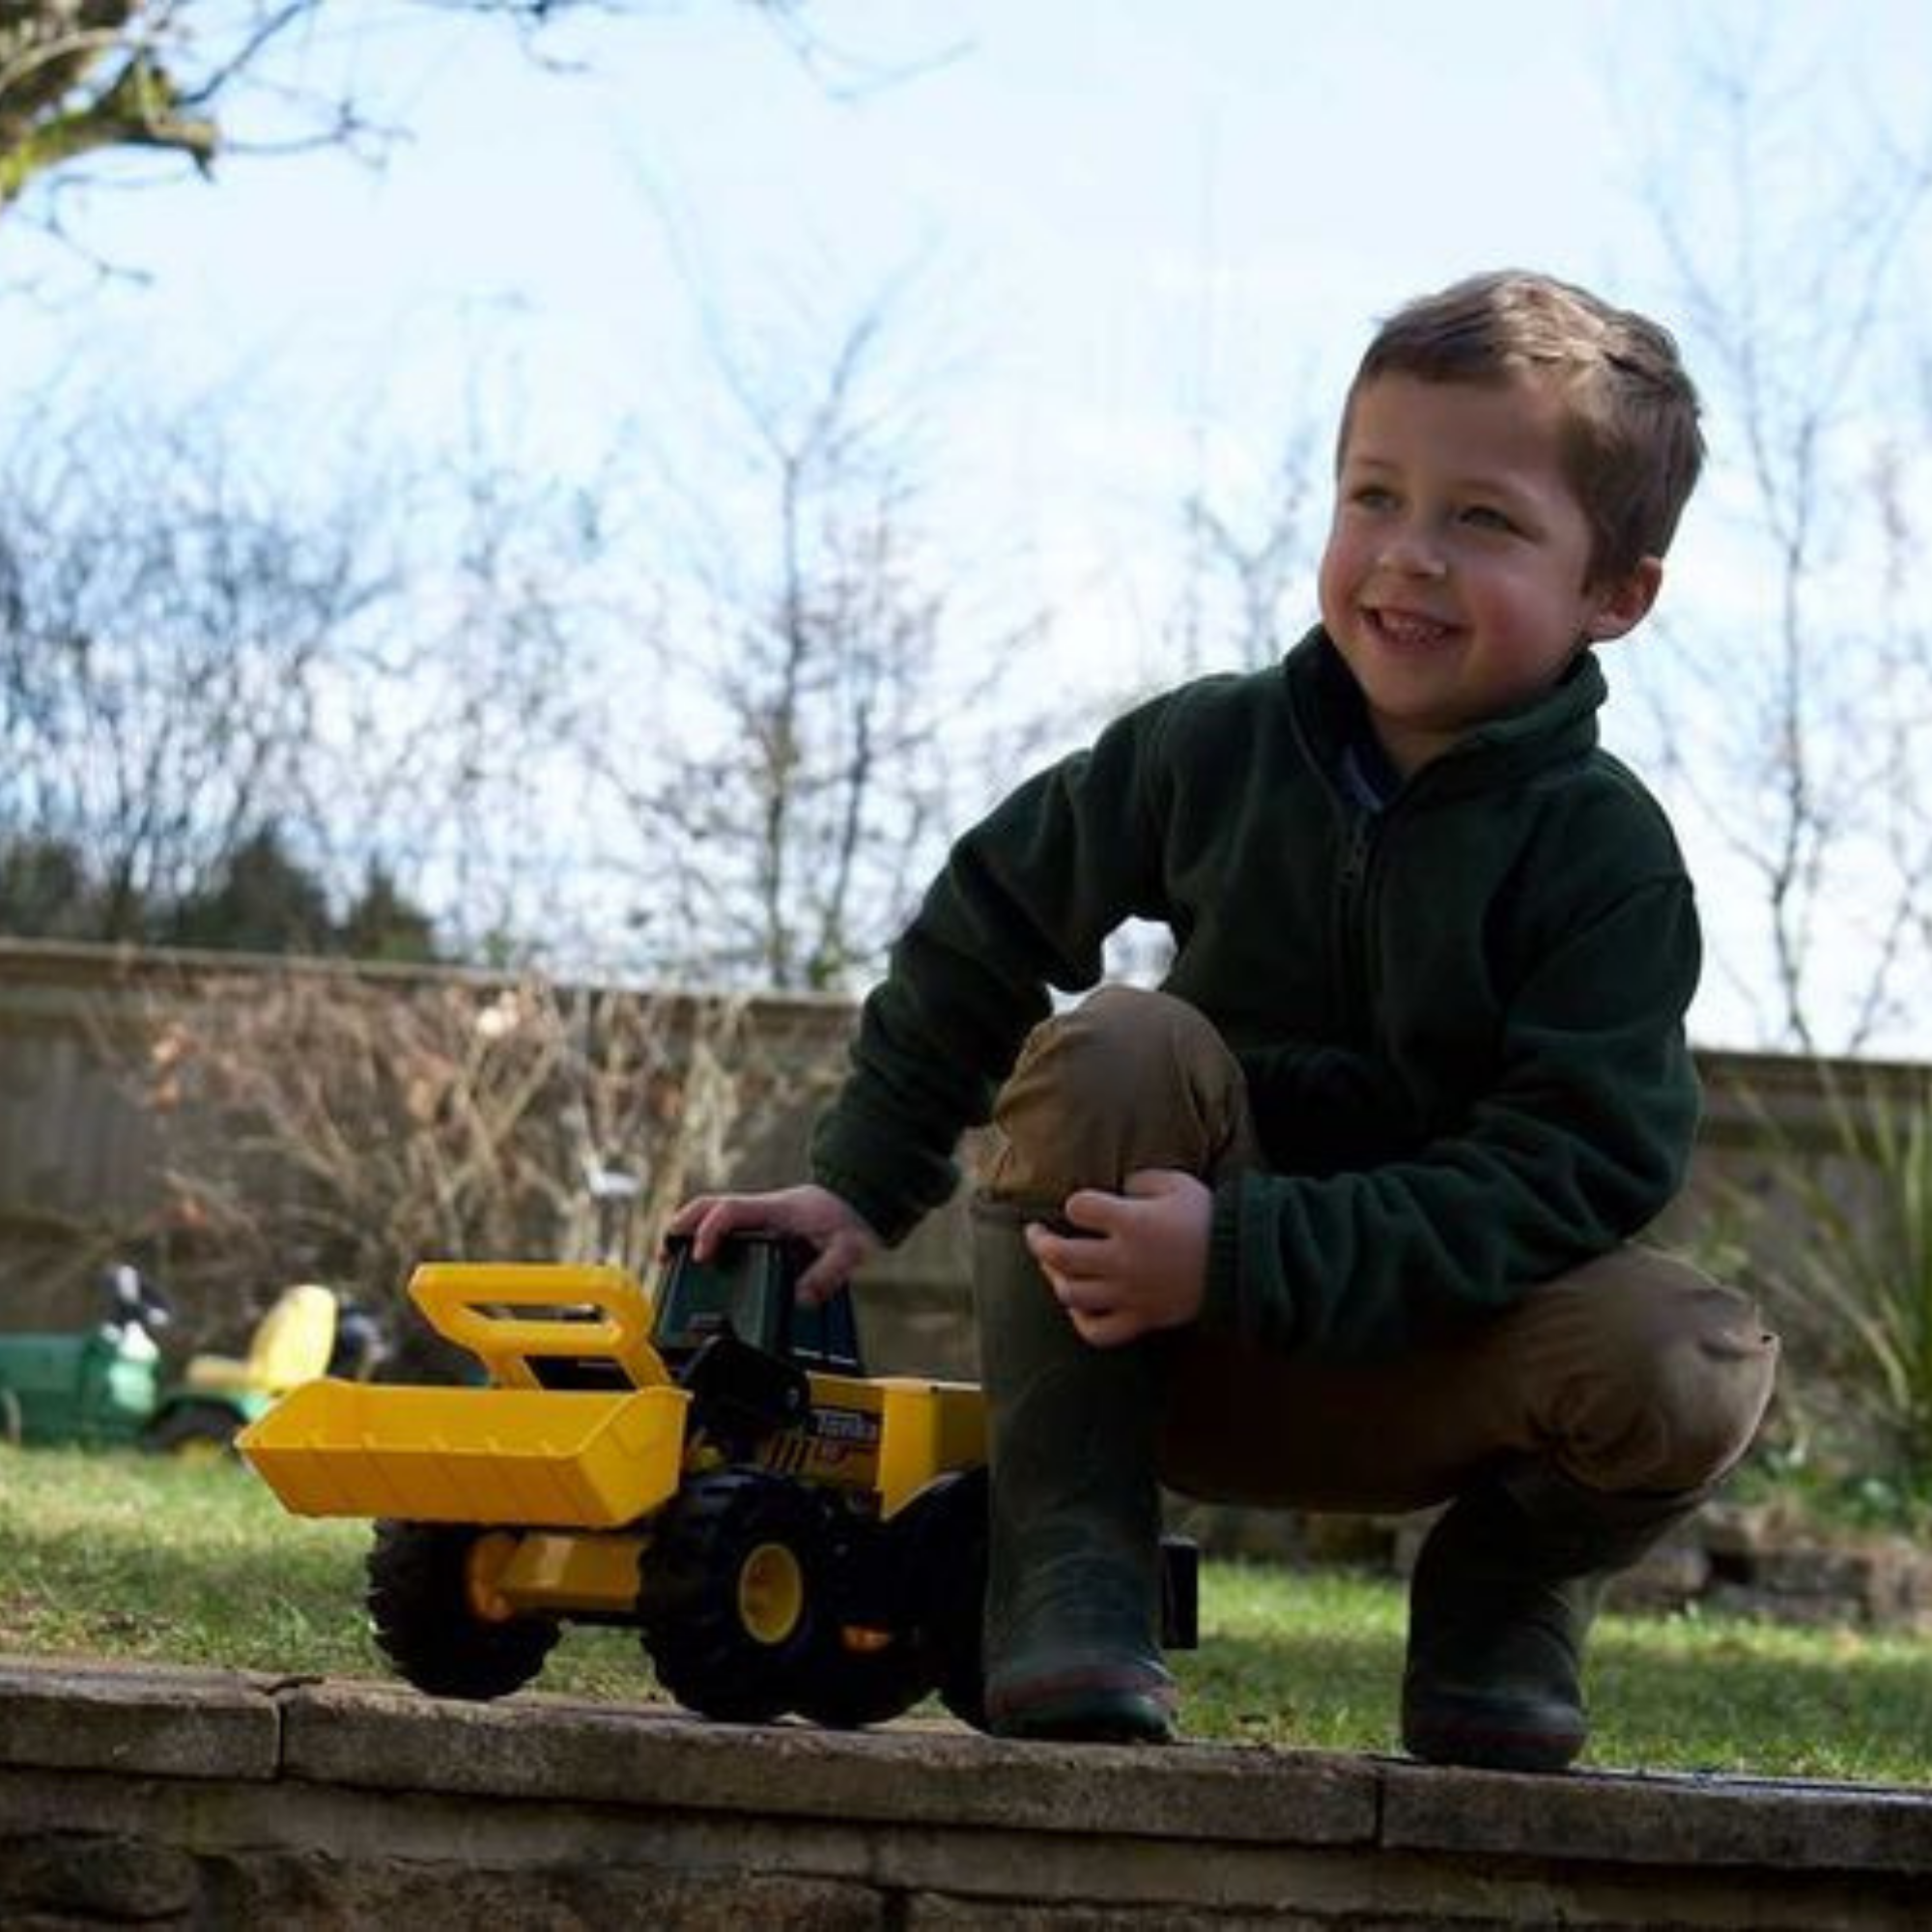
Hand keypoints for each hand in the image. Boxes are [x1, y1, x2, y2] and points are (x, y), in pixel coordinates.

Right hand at [666, 1183, 879, 1304]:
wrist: (857, 1199)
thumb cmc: (848, 1221)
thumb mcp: (848, 1248)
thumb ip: (828, 1273)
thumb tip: (801, 1298)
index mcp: (775, 1211)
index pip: (729, 1210)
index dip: (708, 1231)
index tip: (698, 1256)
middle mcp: (761, 1209)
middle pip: (708, 1206)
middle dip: (681, 1227)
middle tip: (665, 1256)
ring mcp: (758, 1214)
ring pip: (711, 1213)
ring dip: (687, 1230)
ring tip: (670, 1259)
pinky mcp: (759, 1223)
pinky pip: (723, 1222)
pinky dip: (703, 1235)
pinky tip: (699, 1260)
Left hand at [1024, 1168, 1212, 1347]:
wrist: (1242, 1263)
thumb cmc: (1208, 1218)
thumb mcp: (1176, 1183)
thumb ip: (1140, 1182)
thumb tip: (1119, 1192)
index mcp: (1131, 1222)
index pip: (1078, 1208)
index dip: (1075, 1203)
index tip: (1083, 1205)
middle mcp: (1122, 1259)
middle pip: (1060, 1255)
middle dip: (1039, 1242)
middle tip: (1035, 1233)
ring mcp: (1129, 1293)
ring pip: (1071, 1293)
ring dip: (1055, 1278)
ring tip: (1054, 1267)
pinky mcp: (1141, 1318)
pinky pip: (1099, 1331)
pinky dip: (1081, 1321)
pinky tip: (1078, 1307)